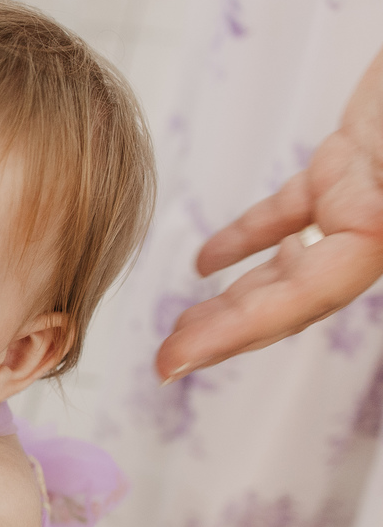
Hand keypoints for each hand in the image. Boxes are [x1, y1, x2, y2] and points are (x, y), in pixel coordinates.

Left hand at [157, 48, 382, 381]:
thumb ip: (371, 221)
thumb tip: (359, 229)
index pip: (306, 298)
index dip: (240, 334)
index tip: (178, 362)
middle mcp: (381, 231)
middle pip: (292, 298)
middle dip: (226, 334)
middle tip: (165, 362)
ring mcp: (364, 198)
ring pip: (288, 263)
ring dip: (234, 299)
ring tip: (180, 331)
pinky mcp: (351, 164)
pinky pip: (293, 211)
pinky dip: (250, 238)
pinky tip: (206, 264)